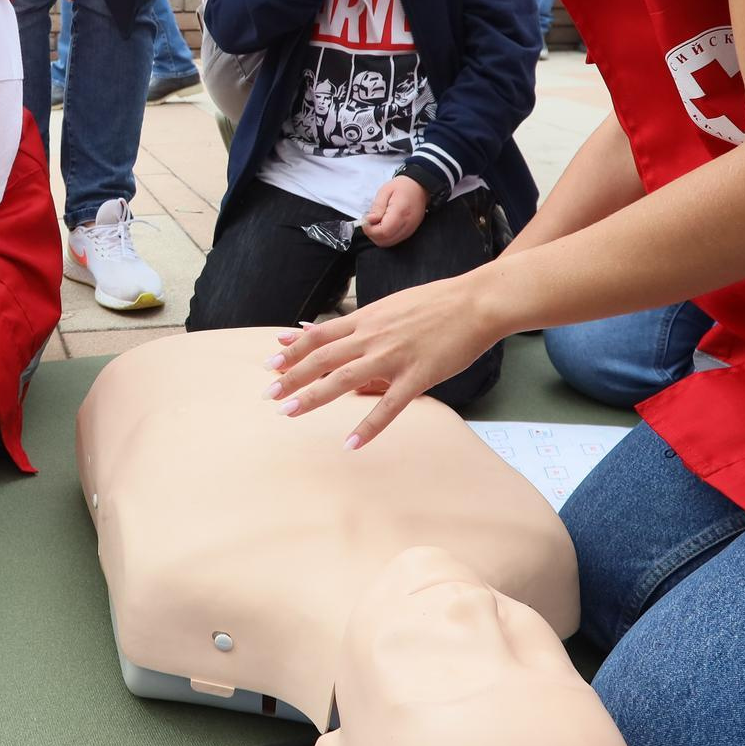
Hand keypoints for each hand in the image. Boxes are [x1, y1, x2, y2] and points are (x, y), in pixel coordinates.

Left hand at [267, 270, 503, 446]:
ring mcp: (393, 357)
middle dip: (291, 377)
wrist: (476, 302)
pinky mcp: (417, 376)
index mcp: (366, 318)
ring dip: (313, 397)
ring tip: (289, 413)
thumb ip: (361, 321)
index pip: (318, 336)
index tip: (269, 365)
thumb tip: (340, 327)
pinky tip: (350, 443)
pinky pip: (387, 406)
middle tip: (268, 396)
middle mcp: (372, 337)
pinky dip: (367, 427)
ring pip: (343, 380)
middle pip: (321, 358)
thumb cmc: (436, 303)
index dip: (292, 351)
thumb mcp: (391, 305)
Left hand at [360, 176, 428, 246]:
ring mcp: (409, 230)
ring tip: (376, 222)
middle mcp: (406, 224)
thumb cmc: (403, 187)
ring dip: (377, 236)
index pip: (383, 231)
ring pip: (388, 243)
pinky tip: (382, 225)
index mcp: (400, 212)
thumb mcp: (385, 191)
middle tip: (369, 221)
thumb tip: (370, 220)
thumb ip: (377, 207)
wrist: (420, 188)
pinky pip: (393, 240)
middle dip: (372, 233)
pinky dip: (384, 236)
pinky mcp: (409, 232)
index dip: (370, 229)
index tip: (366, 220)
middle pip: (384, 240)